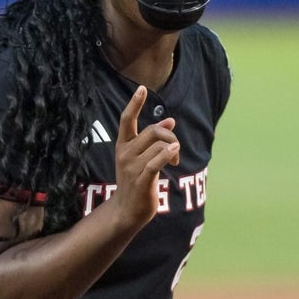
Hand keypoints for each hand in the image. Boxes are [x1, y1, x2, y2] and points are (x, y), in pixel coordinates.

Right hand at [110, 85, 179, 228]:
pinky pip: (158, 161)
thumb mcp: (142, 157)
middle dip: (170, 136)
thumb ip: (154, 139)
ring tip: (175, 160)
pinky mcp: (142, 179)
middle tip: (175, 148)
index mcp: (123, 145)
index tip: (142, 88)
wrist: (128, 210)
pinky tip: (174, 157)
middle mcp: (125, 153)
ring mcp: (132, 167)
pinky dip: (168, 155)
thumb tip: (170, 121)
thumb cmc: (136, 180)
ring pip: (160, 146)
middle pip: (153, 131)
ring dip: (173, 150)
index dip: (134, 104)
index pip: (126, 120)